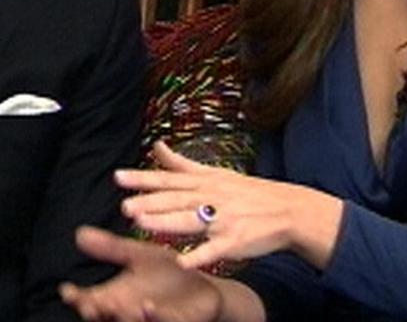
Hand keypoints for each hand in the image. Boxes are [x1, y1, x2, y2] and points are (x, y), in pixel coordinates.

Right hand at [59, 226, 220, 321]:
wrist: (205, 286)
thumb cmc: (167, 273)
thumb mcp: (138, 255)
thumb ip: (111, 248)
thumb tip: (80, 233)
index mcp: (117, 295)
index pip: (90, 298)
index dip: (77, 297)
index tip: (68, 290)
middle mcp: (129, 310)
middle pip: (105, 316)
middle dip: (94, 313)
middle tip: (87, 306)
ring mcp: (150, 319)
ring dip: (121, 317)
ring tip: (115, 307)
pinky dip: (152, 316)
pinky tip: (147, 306)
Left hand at [117, 141, 343, 269]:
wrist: (287, 209)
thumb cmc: (247, 193)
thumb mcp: (215, 173)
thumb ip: (181, 163)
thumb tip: (156, 146)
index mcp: (205, 181)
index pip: (169, 178)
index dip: (143, 178)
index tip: (118, 177)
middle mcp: (212, 197)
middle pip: (176, 199)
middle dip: (150, 202)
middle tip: (125, 206)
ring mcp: (223, 219)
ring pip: (191, 220)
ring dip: (166, 222)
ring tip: (142, 224)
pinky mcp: (235, 241)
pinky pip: (215, 249)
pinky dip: (199, 255)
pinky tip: (182, 262)